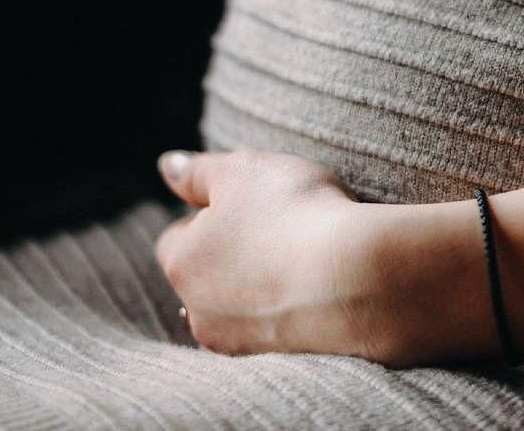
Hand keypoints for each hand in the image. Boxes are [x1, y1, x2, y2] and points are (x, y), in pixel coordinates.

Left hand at [154, 149, 492, 365]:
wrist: (356, 279)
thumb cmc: (296, 215)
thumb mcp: (245, 171)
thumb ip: (199, 170)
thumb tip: (167, 166)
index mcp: (183, 261)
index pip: (177, 237)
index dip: (209, 215)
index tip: (248, 203)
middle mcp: (199, 309)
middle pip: (206, 275)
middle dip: (231, 254)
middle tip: (276, 227)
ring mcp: (240, 340)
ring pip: (239, 305)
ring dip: (259, 284)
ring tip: (300, 258)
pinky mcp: (279, 357)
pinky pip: (273, 327)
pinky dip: (287, 307)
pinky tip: (315, 287)